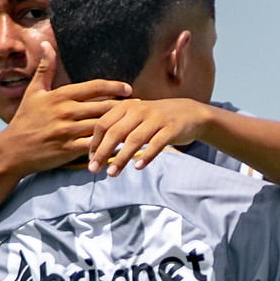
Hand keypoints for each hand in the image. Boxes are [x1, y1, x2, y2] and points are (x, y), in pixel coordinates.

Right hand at [0, 45, 131, 178]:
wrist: (12, 150)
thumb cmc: (25, 120)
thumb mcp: (33, 92)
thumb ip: (45, 68)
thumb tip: (48, 44)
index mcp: (60, 96)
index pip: (94, 87)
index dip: (114, 87)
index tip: (128, 89)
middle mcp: (66, 111)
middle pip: (103, 106)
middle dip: (124, 106)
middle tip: (141, 106)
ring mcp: (68, 131)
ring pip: (102, 125)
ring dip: (121, 124)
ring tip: (136, 123)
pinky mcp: (69, 149)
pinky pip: (95, 145)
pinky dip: (110, 145)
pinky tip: (123, 145)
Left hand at [86, 98, 214, 175]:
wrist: (189, 113)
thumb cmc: (156, 119)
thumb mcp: (135, 117)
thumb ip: (117, 129)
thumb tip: (95, 150)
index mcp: (126, 106)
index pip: (103, 124)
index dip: (94, 143)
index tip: (90, 159)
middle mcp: (139, 110)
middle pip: (115, 132)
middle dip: (102, 152)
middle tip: (94, 169)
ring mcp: (156, 118)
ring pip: (134, 139)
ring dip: (121, 158)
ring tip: (111, 173)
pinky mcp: (171, 128)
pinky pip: (156, 143)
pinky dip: (146, 155)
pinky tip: (138, 167)